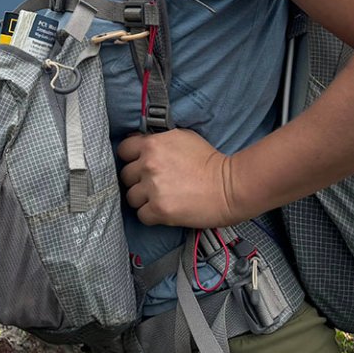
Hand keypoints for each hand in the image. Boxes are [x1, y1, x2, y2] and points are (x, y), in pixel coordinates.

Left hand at [117, 129, 239, 227]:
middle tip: (153, 184)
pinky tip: (164, 210)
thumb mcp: (182, 137)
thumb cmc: (209, 161)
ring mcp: (153, 188)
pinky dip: (151, 215)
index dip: (130, 159)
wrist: (229, 187)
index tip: (139, 165)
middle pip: (125, 176)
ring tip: (160, 198)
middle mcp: (149, 164)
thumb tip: (139, 143)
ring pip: (131, 197)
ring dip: (143, 200)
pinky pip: (142, 215)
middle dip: (137, 180)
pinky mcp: (159, 209)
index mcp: (152, 144)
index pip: (123, 150)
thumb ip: (158, 140)